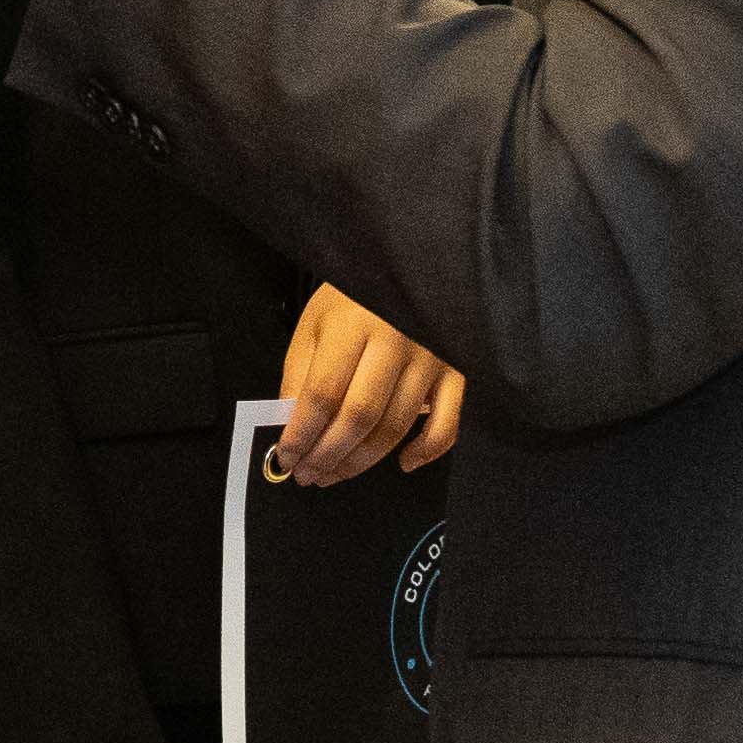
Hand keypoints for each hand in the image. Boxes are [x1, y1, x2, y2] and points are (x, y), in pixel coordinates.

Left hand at [276, 287, 466, 484]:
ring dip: (363, 461)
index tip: (286, 458)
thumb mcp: (314, 326)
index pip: (324, 393)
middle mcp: (396, 342)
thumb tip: (291, 430)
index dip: (302, 433)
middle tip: (308, 476)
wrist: (404, 266)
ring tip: (334, 474)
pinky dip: (426, 451)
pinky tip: (403, 465)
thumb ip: (300, 377)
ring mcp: (432, 358)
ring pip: (396, 426)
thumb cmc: (351, 300)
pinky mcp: (457, 372)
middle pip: (360, 415)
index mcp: (353, 325)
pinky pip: (447, 424)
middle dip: (328, 454)